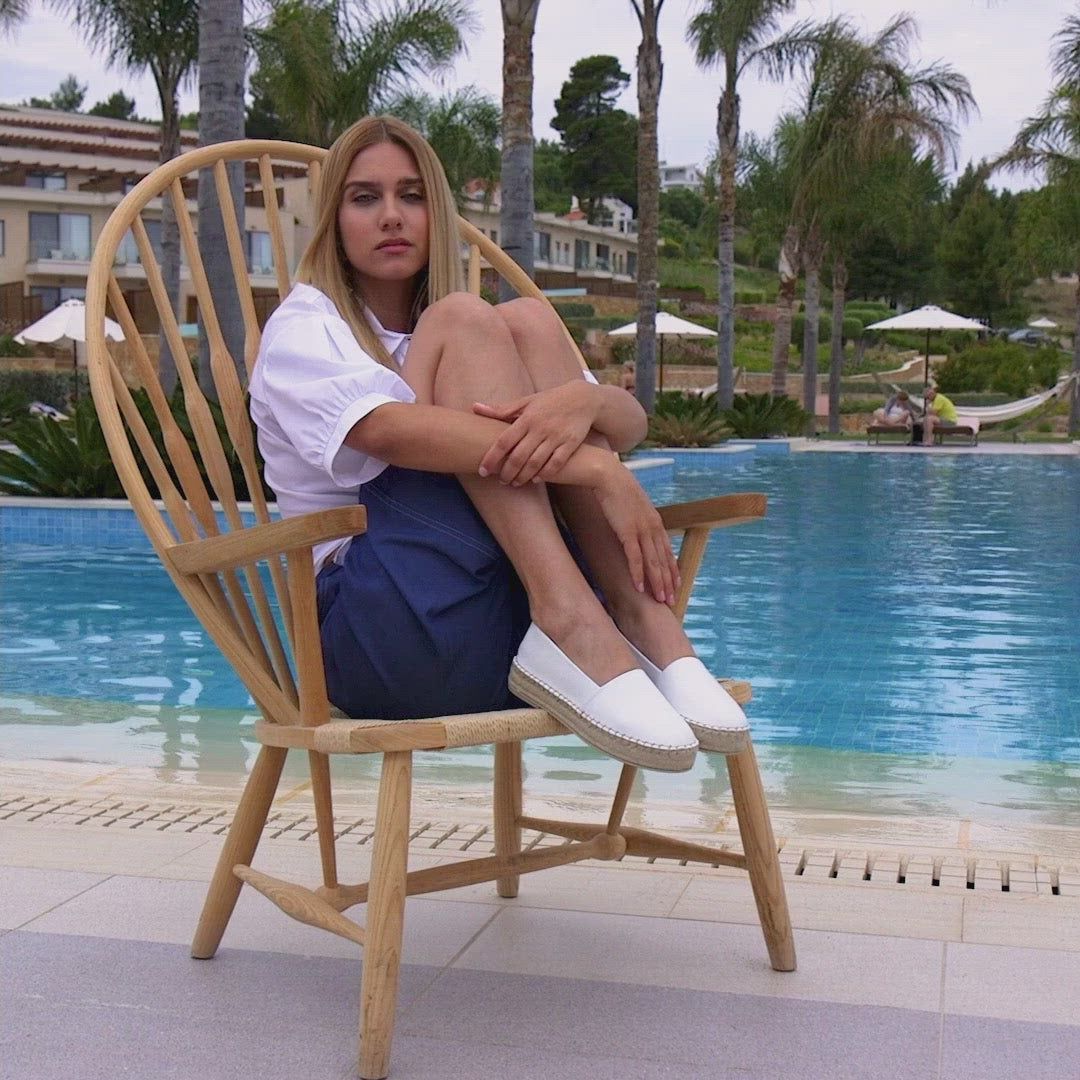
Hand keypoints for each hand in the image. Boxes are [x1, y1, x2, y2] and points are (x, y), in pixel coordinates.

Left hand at [474, 381, 596, 485]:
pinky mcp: (570, 444)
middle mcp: (540, 428)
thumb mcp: (526, 401)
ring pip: (535, 463)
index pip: (504, 441)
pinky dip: (545, 474)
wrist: (583, 398)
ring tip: (515, 483)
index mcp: (526, 418)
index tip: (483, 471)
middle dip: (506, 472)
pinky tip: (536, 479)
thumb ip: (501, 409)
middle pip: (518, 457)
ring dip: (523, 476)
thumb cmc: (550, 401)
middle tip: (500, 480)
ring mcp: (556, 437)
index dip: (492, 458)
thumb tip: (475, 407)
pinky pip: (556, 463)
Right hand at [594, 464, 679, 604]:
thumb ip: (638, 519)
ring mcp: (641, 530)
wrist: (608, 475)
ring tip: (659, 600)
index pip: (667, 551)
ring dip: (656, 583)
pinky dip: (638, 574)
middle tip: (671, 601)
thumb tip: (636, 529)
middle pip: (663, 560)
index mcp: (655, 521)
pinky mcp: (627, 531)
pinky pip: (634, 558)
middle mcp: (652, 527)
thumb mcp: (633, 506)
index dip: (672, 569)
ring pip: (653, 562)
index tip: (676, 585)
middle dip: (668, 582)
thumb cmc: (617, 489)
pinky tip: (639, 588)